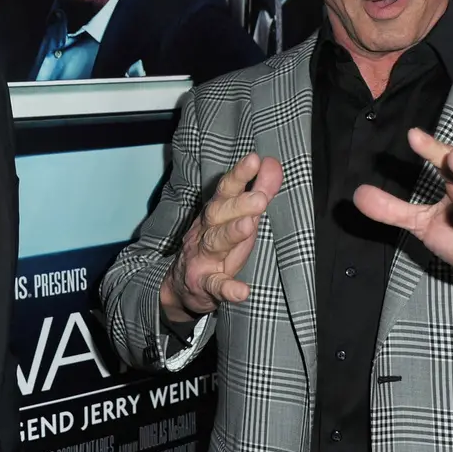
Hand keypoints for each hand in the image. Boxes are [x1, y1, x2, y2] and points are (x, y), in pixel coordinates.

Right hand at [161, 153, 283, 320]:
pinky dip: (228, 289)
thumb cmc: (214, 246)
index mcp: (214, 213)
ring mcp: (202, 258)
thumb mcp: (235, 217)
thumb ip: (257, 191)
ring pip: (215, 244)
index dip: (239, 175)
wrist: (179, 286)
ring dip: (231, 234)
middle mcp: (205, 231)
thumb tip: (273, 164)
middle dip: (238, 204)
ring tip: (248, 227)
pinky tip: (242, 291)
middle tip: (260, 198)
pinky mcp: (204, 285)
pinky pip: (215, 286)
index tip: (254, 160)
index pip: (226, 190)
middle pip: (218, 214)